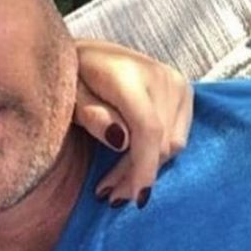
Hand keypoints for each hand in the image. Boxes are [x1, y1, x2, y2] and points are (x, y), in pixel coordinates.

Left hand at [73, 39, 192, 207]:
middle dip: (136, 175)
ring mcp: (177, 83)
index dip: (143, 167)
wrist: (87, 51)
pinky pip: (176, 135)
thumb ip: (91, 115)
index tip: (136, 198)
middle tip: (108, 197)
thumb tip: (121, 141)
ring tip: (115, 188)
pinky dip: (155, 155)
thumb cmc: (69, 74)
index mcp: (128, 75)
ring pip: (172, 142)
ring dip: (146, 169)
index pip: (148, 129)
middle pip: (161, 141)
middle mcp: (161, 76)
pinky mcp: (183, 91)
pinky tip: (131, 169)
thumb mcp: (68, 95)